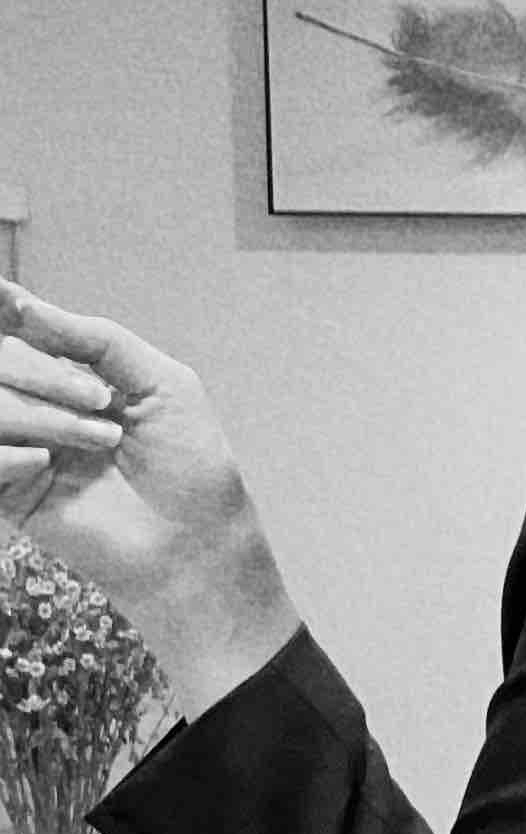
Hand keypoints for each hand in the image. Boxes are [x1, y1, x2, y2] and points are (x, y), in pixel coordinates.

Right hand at [0, 280, 260, 621]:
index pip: (18, 334)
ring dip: (42, 414)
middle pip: (0, 362)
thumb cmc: (189, 462)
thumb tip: (20, 305)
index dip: (8, 312)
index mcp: (68, 377)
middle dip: (43, 373)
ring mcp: (21, 450)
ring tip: (102, 440)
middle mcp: (37, 407)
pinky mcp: (11, 496)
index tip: (1, 293)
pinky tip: (44, 465)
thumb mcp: (158, 381)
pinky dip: (8, 454)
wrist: (197, 540)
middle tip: (101, 403)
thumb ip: (92, 338)